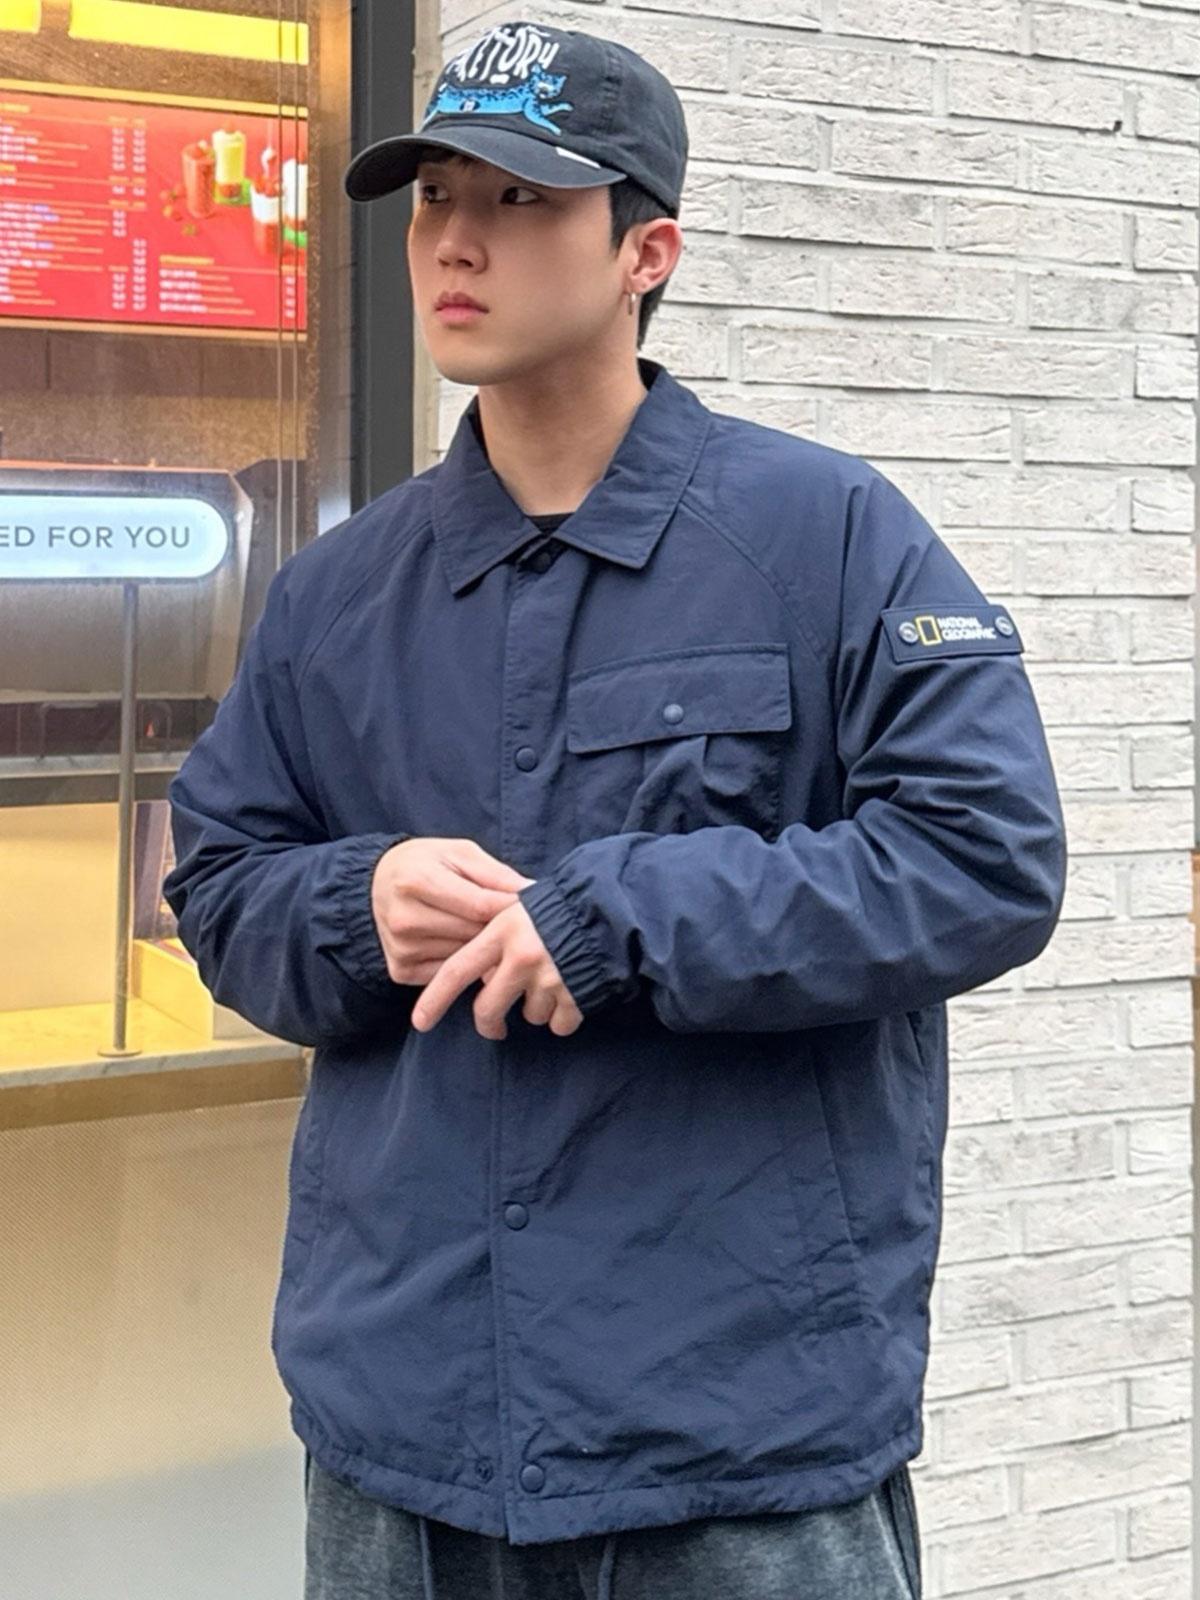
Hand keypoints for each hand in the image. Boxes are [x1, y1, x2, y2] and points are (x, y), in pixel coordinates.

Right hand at [372, 837, 533, 986]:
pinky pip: (449, 972)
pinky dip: (462, 961)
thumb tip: (533, 891)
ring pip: (465, 956)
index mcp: (417, 881)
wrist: (374, 884)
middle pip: (474, 933)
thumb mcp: (458, 853)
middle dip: (498, 927)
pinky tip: (463, 945)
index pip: (480, 905)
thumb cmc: (424, 863)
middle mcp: (404, 918)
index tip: (533, 905)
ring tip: (485, 929)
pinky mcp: (401, 970)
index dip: (511, 907)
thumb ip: (495, 873)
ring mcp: (401, 948)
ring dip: (482, 946)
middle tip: (514, 920)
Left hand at [411, 899, 583, 1039]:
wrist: (614, 908)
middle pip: (488, 1008)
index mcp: (503, 931)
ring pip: (529, 1016)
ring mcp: (549, 978)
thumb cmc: (564, 906)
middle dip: (490, 1023)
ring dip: (537, 1008)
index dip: (435, 999)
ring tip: (554, 982)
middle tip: (495, 1026)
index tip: (420, 1022)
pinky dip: (564, 1017)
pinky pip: (558, 1024)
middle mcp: (521, 957)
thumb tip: (480, 970)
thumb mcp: (523, 906)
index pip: (457, 970)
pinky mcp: (575, 996)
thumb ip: (499, 932)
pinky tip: (573, 994)